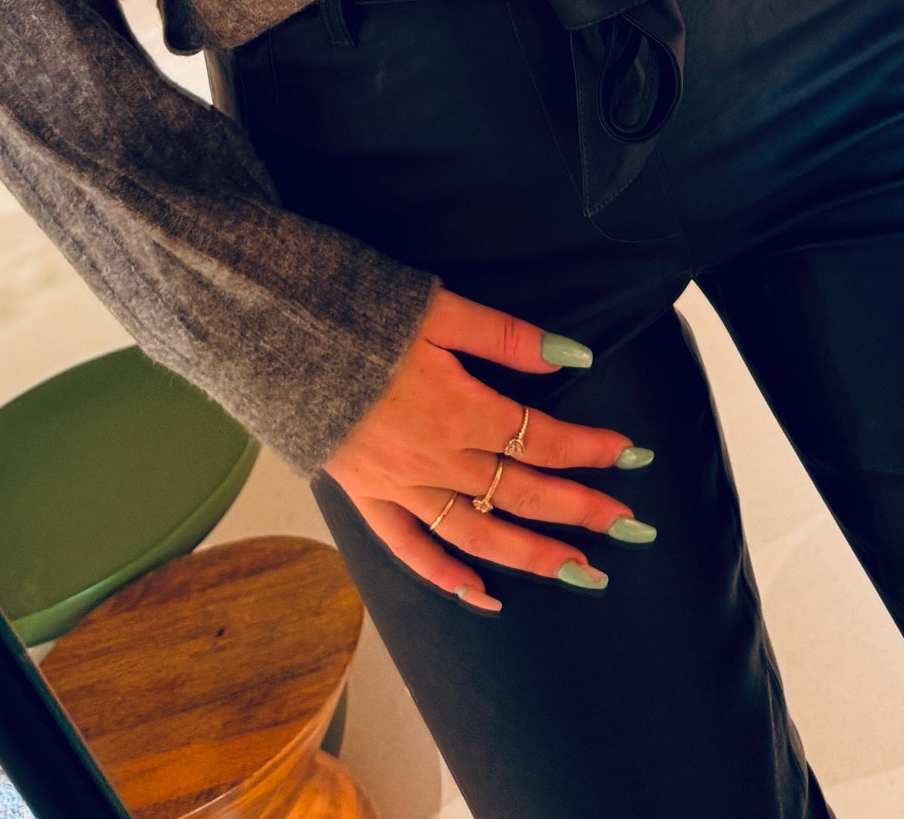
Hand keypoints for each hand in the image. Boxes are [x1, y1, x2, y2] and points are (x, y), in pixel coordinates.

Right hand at [323, 287, 653, 610]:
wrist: (271, 337)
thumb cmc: (355, 313)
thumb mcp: (439, 308)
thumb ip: (507, 337)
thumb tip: (573, 358)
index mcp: (459, 410)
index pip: (541, 438)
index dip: (590, 449)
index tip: (632, 454)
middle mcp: (435, 460)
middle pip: (522, 494)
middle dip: (581, 511)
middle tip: (631, 528)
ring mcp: (398, 486)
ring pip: (478, 535)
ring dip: (533, 556)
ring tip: (580, 571)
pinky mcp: (365, 497)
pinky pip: (410, 550)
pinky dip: (447, 577)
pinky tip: (482, 596)